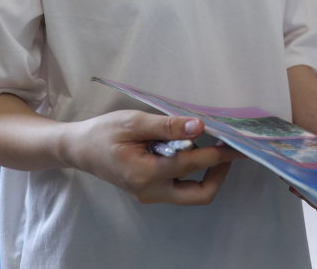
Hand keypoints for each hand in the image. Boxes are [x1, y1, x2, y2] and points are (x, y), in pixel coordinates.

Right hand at [66, 110, 240, 204]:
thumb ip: (166, 126)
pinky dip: (194, 173)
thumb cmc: (103, 133)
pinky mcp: (152, 191)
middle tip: (230, 150)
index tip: (237, 143)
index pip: (192, 165)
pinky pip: (181, 187)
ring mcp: (152, 194)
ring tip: (215, 147)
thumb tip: (199, 127)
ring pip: (192, 193)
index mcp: (145, 173)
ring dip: (208, 173)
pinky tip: (195, 151)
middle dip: (220, 173)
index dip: (218, 154)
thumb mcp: (133, 122)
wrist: (79, 149)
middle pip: (200, 194)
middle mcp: (151, 191)